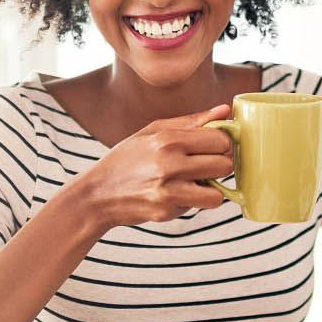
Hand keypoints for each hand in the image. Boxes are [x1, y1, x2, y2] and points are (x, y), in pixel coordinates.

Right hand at [52, 103, 235, 232]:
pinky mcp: (166, 211)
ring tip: (194, 182)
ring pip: (217, 194)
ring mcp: (168, 191)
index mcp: (167, 139)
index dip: (220, 143)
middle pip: (224, 165)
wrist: (97, 193)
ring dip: (210, 189)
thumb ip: (191, 121)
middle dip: (218, 166)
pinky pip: (198, 207)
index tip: (211, 147)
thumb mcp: (152, 131)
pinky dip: (193, 201)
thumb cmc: (126, 159)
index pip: (220, 139)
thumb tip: (225, 110)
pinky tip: (176, 194)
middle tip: (203, 166)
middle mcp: (169, 164)